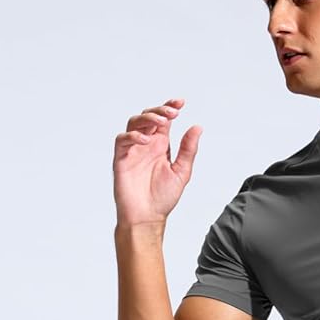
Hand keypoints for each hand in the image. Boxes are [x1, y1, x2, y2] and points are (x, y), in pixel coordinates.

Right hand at [113, 98, 201, 228]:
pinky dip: (133, 136)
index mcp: (160, 145)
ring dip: (147, 119)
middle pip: (148, 117)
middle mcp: (146, 144)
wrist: (147, 217)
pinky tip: (146, 140)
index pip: (163, 119)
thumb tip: (197, 127)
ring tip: (161, 123)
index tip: (181, 102)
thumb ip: (188, 150)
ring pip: (134, 123)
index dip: (169, 107)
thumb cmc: (162, 198)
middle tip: (173, 112)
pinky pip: (122, 140)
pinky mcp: (121, 159)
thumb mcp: (182, 172)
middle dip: (160, 110)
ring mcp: (133, 150)